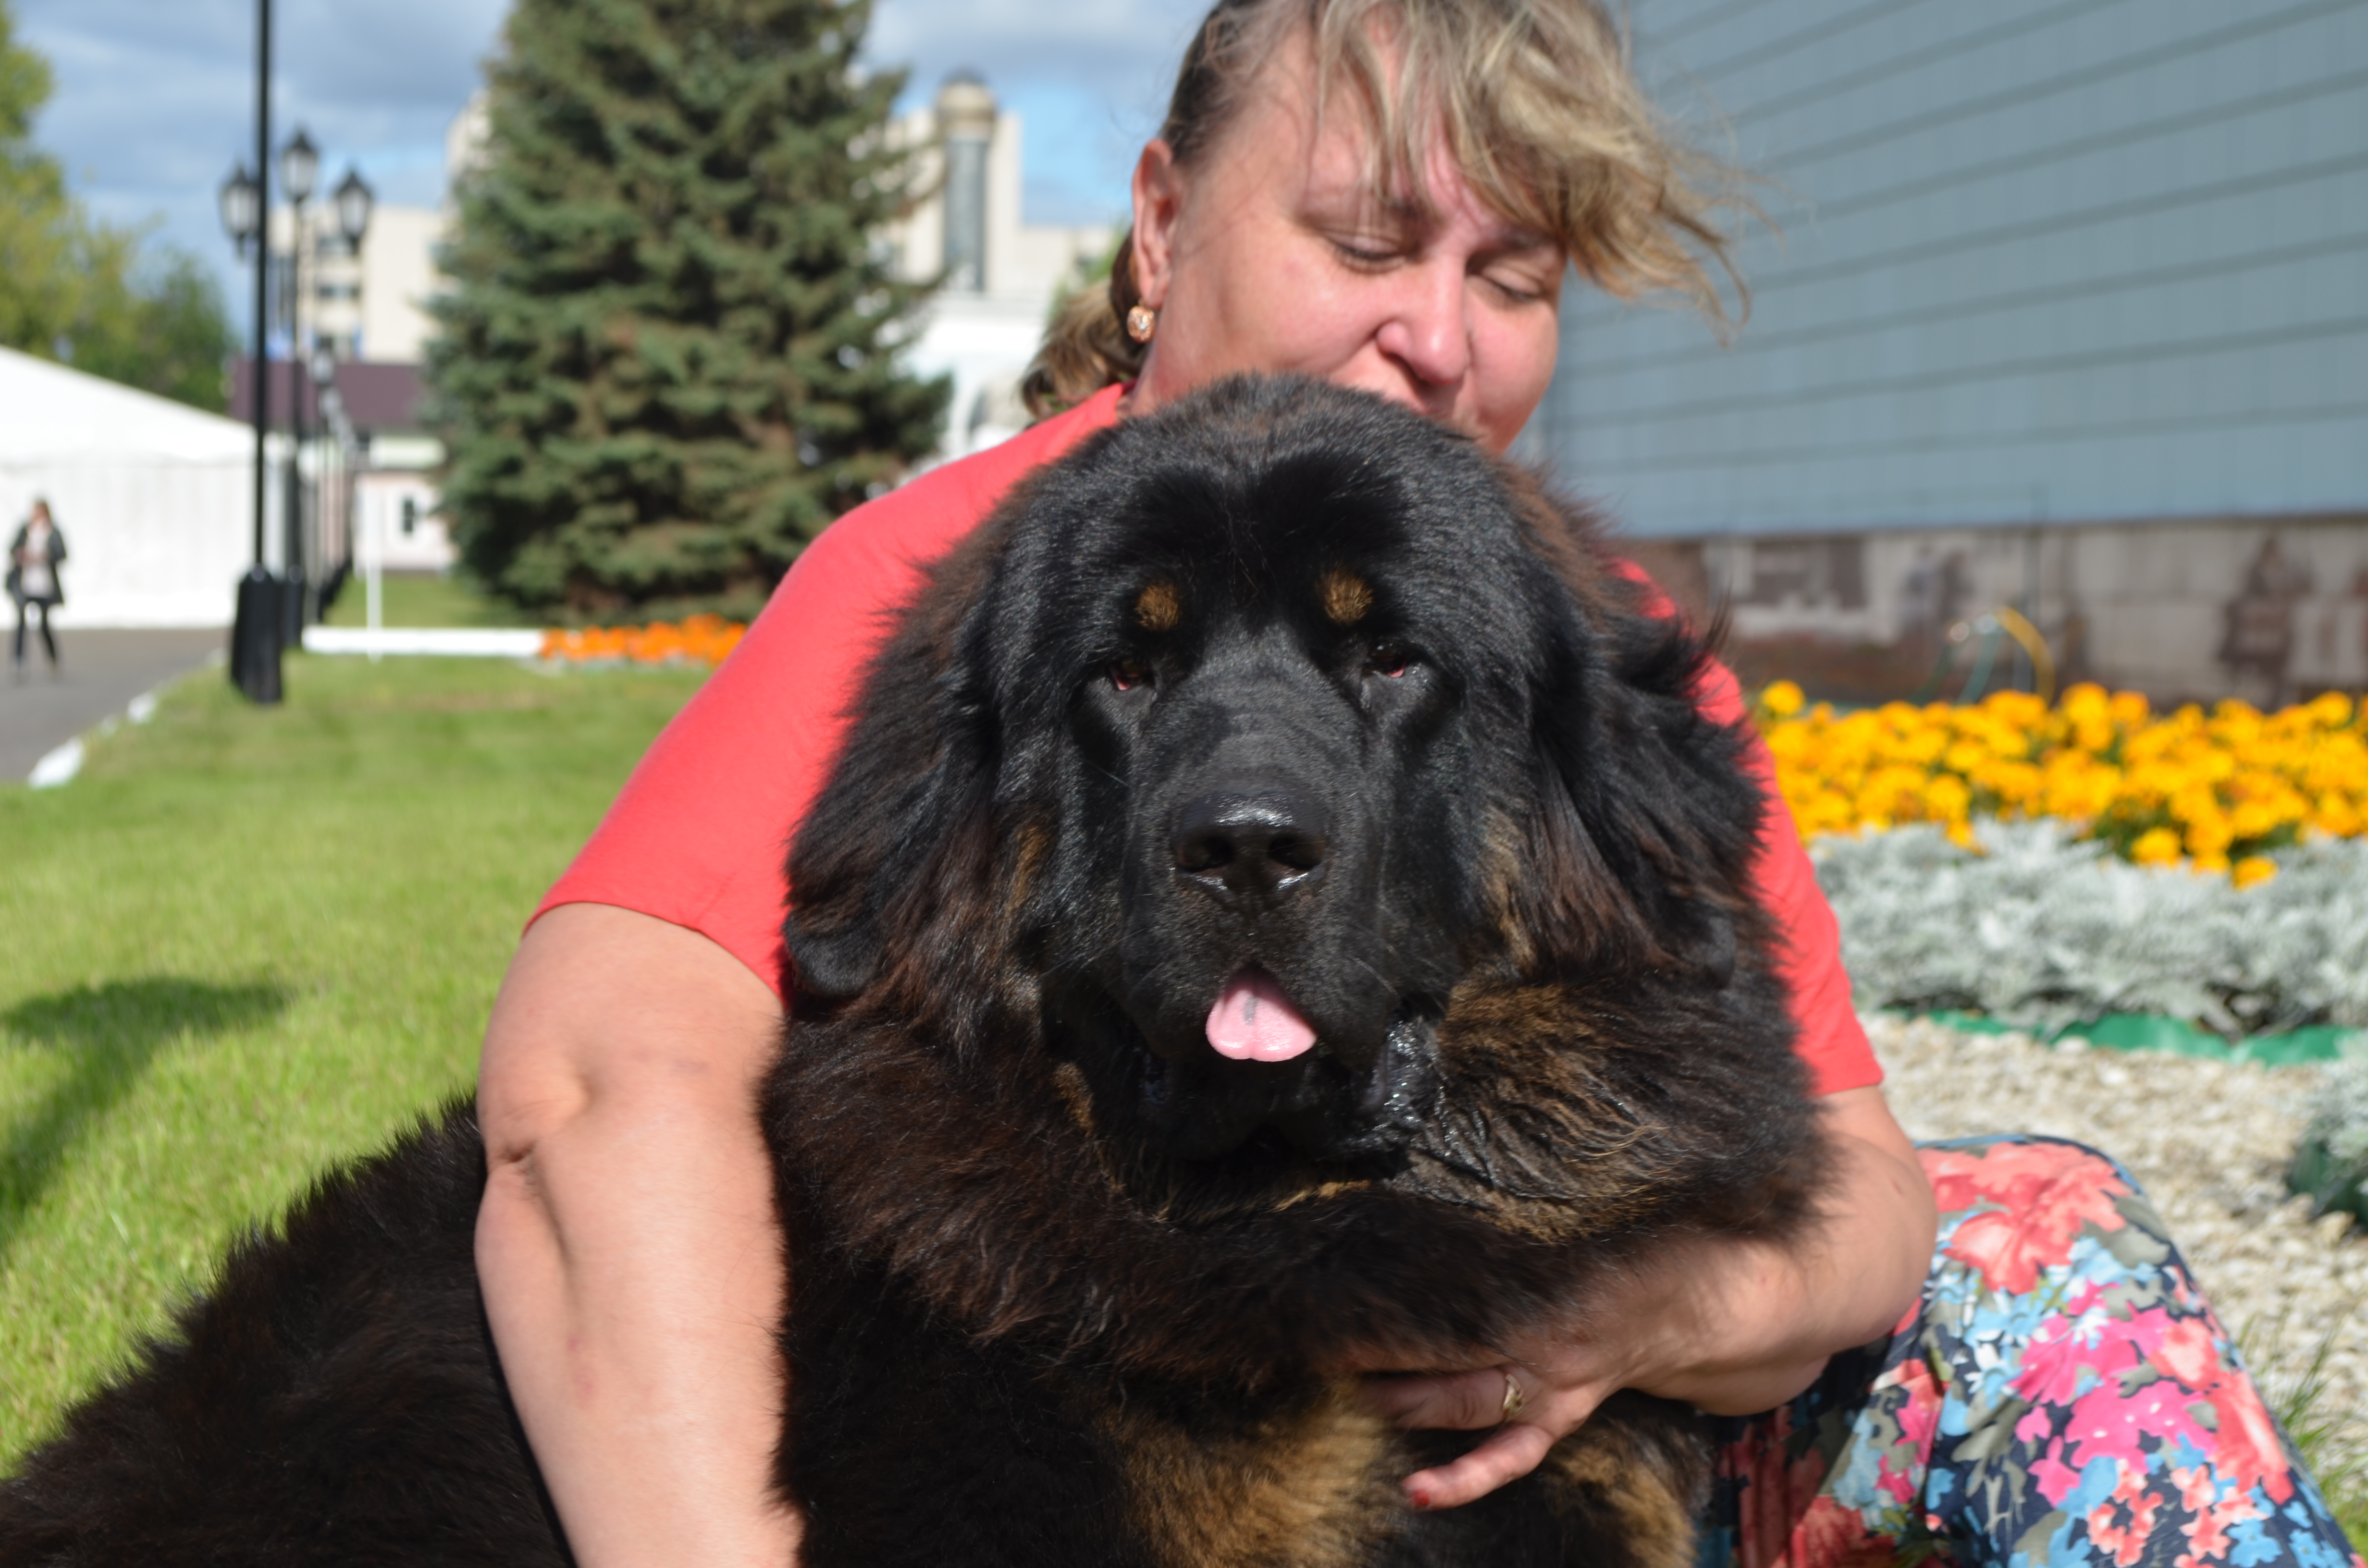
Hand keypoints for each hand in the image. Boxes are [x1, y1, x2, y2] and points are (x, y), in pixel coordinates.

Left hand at [1356, 1087, 1937, 1510]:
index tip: (1347, 1242)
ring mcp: (1567, 1369)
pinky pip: (1520, 1447)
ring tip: (1346, 1384)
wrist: (1762, 1278)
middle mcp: (1560, 1317)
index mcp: (1568, 1255)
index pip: (1475, 1262)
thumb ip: (1585, 1109)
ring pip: (1476, 1396)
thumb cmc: (1688, 1204)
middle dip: (1388, 1334)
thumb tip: (1541, 1009)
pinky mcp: (1573, 1398)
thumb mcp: (1640, 1153)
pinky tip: (1417, 1489)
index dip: (1412, 1259)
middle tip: (1320, 1323)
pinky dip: (1471, 1474)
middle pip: (1461, 1332)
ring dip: (1409, 1395)